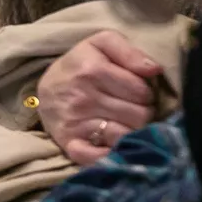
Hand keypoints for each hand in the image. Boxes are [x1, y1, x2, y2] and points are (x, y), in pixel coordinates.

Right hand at [35, 32, 161, 165]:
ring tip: (124, 123)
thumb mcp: (101, 44)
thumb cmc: (81, 64)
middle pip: (139, 116)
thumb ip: (129, 51)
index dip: (146, 92)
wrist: (46, 88)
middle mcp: (83, 98)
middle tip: (132, 109)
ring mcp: (75, 123)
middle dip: (142, 113)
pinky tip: (113, 145)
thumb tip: (155, 70)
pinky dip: (109, 155)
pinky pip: (97, 157)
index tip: (136, 92)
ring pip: (125, 136)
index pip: (142, 91)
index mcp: (93, 70)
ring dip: (131, 132)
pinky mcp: (69, 143)